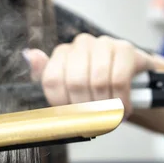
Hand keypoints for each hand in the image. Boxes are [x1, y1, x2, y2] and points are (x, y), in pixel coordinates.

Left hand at [23, 34, 153, 117]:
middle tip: (95, 119)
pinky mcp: (125, 49)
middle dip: (86, 108)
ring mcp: (103, 43)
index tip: (73, 116)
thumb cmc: (97, 88)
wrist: (134, 84)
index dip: (62, 104)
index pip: (52, 80)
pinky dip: (121, 101)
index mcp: (62, 54)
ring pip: (97, 81)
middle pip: (75, 82)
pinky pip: (119, 79)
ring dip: (105, 106)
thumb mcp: (68, 89)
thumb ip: (46, 77)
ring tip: (110, 115)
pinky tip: (124, 108)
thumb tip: (29, 55)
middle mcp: (80, 44)